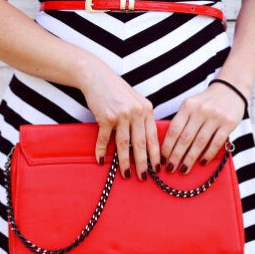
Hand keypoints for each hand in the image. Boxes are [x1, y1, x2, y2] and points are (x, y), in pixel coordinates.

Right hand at [79, 65, 160, 180]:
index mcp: (147, 109)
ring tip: (126, 174)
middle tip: (144, 177)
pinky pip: (105, 139)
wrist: (96, 76)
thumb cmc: (115, 90)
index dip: (156, 154)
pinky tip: (101, 160)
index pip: (154, 136)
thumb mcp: (135, 100)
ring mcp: (122, 115)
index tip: (158, 167)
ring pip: (125, 144)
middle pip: (141, 143)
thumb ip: (142, 117)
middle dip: (143, 163)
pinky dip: (102, 151)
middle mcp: (137, 112)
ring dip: (125, 161)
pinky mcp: (106, 117)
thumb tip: (145, 139)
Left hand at [160, 82, 246, 173]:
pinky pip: (216, 143)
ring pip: (200, 142)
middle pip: (185, 138)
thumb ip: (182, 121)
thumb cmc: (206, 102)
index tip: (162, 159)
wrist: (231, 90)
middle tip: (170, 169)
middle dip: (176, 156)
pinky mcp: (228, 123)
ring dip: (190, 158)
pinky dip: (208, 154)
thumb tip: (169, 146)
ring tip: (183, 169)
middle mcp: (200, 111)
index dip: (167, 146)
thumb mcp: (191, 105)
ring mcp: (215, 117)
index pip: (174, 129)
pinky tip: (202, 162)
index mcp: (188, 106)